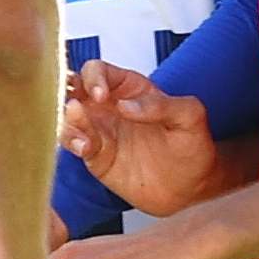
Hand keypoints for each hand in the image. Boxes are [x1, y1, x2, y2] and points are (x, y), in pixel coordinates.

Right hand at [62, 60, 223, 216]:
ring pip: (67, 115)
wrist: (191, 188)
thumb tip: (125, 105)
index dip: (93, 78)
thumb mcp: (190, 117)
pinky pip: (73, 142)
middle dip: (66, 93)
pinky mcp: (94, 154)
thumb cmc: (192, 146)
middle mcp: (107, 105)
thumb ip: (162, 105)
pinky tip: (86, 148)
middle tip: (76, 107)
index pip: (97, 70)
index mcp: (128, 88)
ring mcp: (98, 129)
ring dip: (68, 121)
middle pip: (72, 88)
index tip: (101, 95)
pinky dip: (73, 142)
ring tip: (84, 136)